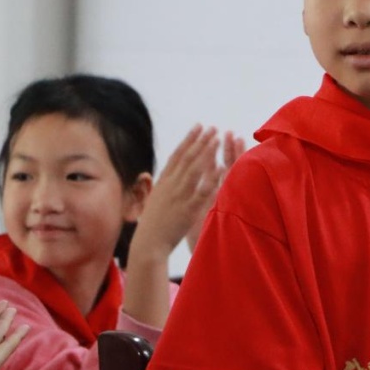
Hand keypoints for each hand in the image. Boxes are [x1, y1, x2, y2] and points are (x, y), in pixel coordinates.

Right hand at [131, 125, 239, 261]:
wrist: (148, 243)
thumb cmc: (152, 224)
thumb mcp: (154, 199)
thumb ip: (162, 186)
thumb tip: (166, 175)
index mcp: (163, 182)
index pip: (177, 155)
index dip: (189, 139)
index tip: (198, 126)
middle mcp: (171, 185)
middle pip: (187, 158)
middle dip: (200, 141)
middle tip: (212, 127)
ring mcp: (179, 196)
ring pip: (194, 169)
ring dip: (206, 152)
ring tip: (217, 138)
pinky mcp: (187, 209)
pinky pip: (202, 191)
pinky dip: (211, 178)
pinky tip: (221, 167)